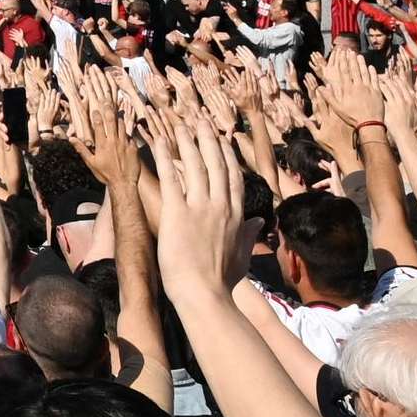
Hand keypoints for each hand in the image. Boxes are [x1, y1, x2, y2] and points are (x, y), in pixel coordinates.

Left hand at [145, 130, 246, 295]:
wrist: (205, 295)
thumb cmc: (221, 281)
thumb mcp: (241, 255)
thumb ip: (248, 234)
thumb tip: (257, 221)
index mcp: (235, 215)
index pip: (232, 176)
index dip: (226, 155)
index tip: (220, 139)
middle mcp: (220, 206)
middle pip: (216, 164)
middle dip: (208, 140)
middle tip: (200, 121)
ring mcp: (200, 208)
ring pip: (195, 165)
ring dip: (187, 142)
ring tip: (179, 125)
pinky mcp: (177, 213)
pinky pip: (171, 178)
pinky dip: (165, 158)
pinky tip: (159, 142)